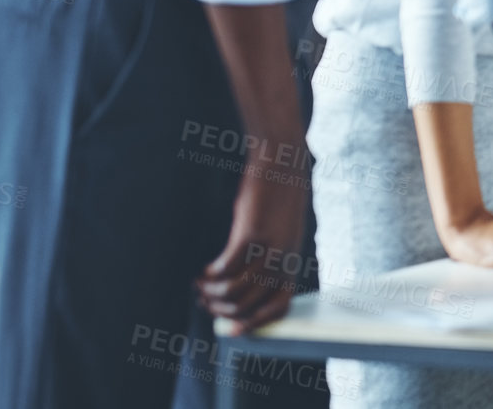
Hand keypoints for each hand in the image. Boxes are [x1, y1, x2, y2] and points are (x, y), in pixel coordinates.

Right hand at [195, 160, 309, 334]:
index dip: (255, 323)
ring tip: (200, 285)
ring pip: (234, 290)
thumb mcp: (282, 232)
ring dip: (212, 293)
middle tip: (204, 301)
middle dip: (222, 310)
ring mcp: (269, 248)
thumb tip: (245, 287)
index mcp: (292, 261)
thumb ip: (271, 258)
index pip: (280, 307)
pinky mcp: (252, 234)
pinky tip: (203, 270)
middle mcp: (284, 259)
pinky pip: (226, 268)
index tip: (231, 330)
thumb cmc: (277, 199)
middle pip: (249, 304)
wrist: (282, 162)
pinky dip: (210, 275)